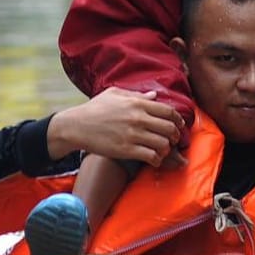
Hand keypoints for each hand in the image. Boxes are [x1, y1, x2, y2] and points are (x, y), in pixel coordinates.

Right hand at [47, 88, 183, 164]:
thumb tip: (154, 96)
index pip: (168, 111)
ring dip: (166, 149)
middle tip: (172, 140)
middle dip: (174, 136)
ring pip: (163, 144)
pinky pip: (151, 156)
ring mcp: (132, 135)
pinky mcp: (126, 150)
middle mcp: (138, 118)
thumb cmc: (94, 109)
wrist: (76, 126)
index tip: (178, 125)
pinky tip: (152, 159)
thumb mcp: (114, 94)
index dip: (177, 119)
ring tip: (161, 150)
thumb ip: (137, 95)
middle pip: (169, 128)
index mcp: (137, 103)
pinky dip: (156, 159)